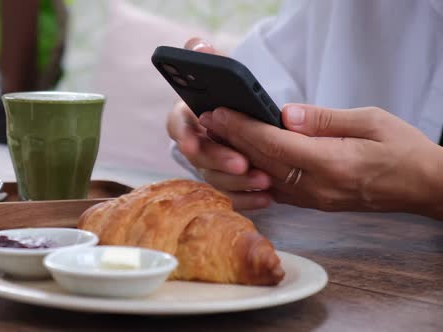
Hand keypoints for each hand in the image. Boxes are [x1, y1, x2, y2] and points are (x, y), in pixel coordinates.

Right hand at [167, 38, 271, 209]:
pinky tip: (267, 197)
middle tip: (242, 163)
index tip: (190, 144)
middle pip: (198, 157)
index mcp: (189, 117)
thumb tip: (196, 44)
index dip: (183, 135)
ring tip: (264, 182)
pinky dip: (248, 198)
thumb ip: (210, 60)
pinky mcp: (227, 183)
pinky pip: (232, 196)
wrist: (253, 119)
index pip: (178, 126)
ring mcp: (209, 167)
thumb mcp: (224, 74)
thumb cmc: (235, 95)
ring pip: (215, 179)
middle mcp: (194, 144)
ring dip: (237, 182)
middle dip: (219, 161)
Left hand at [199, 104, 442, 216]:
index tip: (220, 112)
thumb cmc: (403, 150)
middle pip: (261, 161)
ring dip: (236, 157)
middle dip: (230, 140)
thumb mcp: (370, 121)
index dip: (242, 128)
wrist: (423, 185)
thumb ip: (323, 120)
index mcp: (330, 164)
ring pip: (263, 178)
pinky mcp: (313, 202)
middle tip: (206, 121)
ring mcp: (313, 199)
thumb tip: (285, 114)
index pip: (273, 144)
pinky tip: (238, 162)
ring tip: (215, 137)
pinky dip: (253, 174)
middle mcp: (316, 187)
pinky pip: (274, 189)